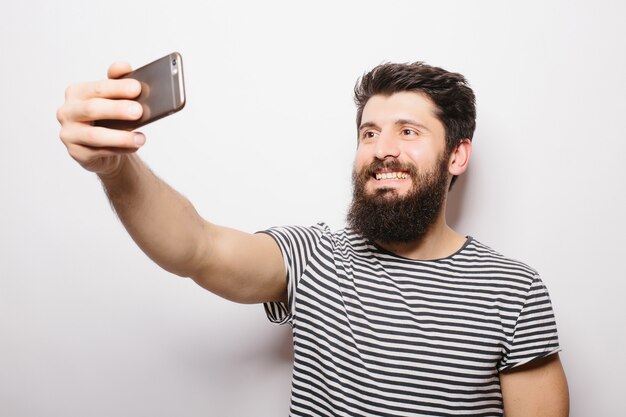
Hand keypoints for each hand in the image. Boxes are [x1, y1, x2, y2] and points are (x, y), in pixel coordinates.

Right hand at [56, 62, 144, 176]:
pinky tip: (134, 146)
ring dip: (121, 137)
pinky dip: (119, 149)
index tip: (137, 88)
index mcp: (77, 92)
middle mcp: (68, 111)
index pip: (97, 88)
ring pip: (95, 135)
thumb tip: (124, 66)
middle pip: (93, 109)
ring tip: (140, 138)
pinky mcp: (76, 152)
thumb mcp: (114, 98)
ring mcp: (69, 133)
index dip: (117, 88)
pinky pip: (99, 151)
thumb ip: (117, 81)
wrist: (105, 146)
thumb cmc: (109, 118)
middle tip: (138, 111)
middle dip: (117, 109)